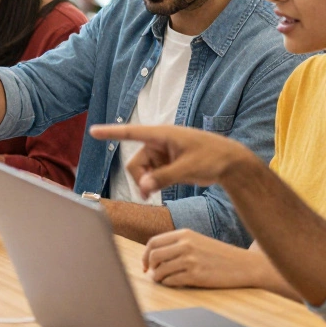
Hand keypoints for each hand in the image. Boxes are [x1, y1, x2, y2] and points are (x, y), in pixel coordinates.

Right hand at [88, 124, 254, 197]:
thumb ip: (163, 178)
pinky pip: (152, 174)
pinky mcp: (168, 163)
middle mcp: (160, 142)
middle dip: (139, 178)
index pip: (132, 132)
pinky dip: (153, 182)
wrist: (231, 163)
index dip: (112, 133)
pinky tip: (160, 188)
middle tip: (147, 195)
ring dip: (146, 182)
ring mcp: (164, 153)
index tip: (93, 131)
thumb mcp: (187, 169)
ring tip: (154, 193)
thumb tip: (143, 186)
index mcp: (163, 135)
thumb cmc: (212, 158)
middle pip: (136, 162)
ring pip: (143, 170)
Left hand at [142, 229, 262, 288]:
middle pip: (153, 256)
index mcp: (184, 234)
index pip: (153, 242)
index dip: (145, 255)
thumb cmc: (218, 255)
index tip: (146, 265)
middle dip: (150, 267)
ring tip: (165, 280)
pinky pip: (171, 281)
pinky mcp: (196, 275)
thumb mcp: (197, 241)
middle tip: (154, 274)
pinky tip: (174, 283)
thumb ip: (177, 244)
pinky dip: (169, 284)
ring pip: (160, 270)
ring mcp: (190, 260)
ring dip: (159, 278)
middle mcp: (185, 245)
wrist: (243, 265)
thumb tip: (152, 256)